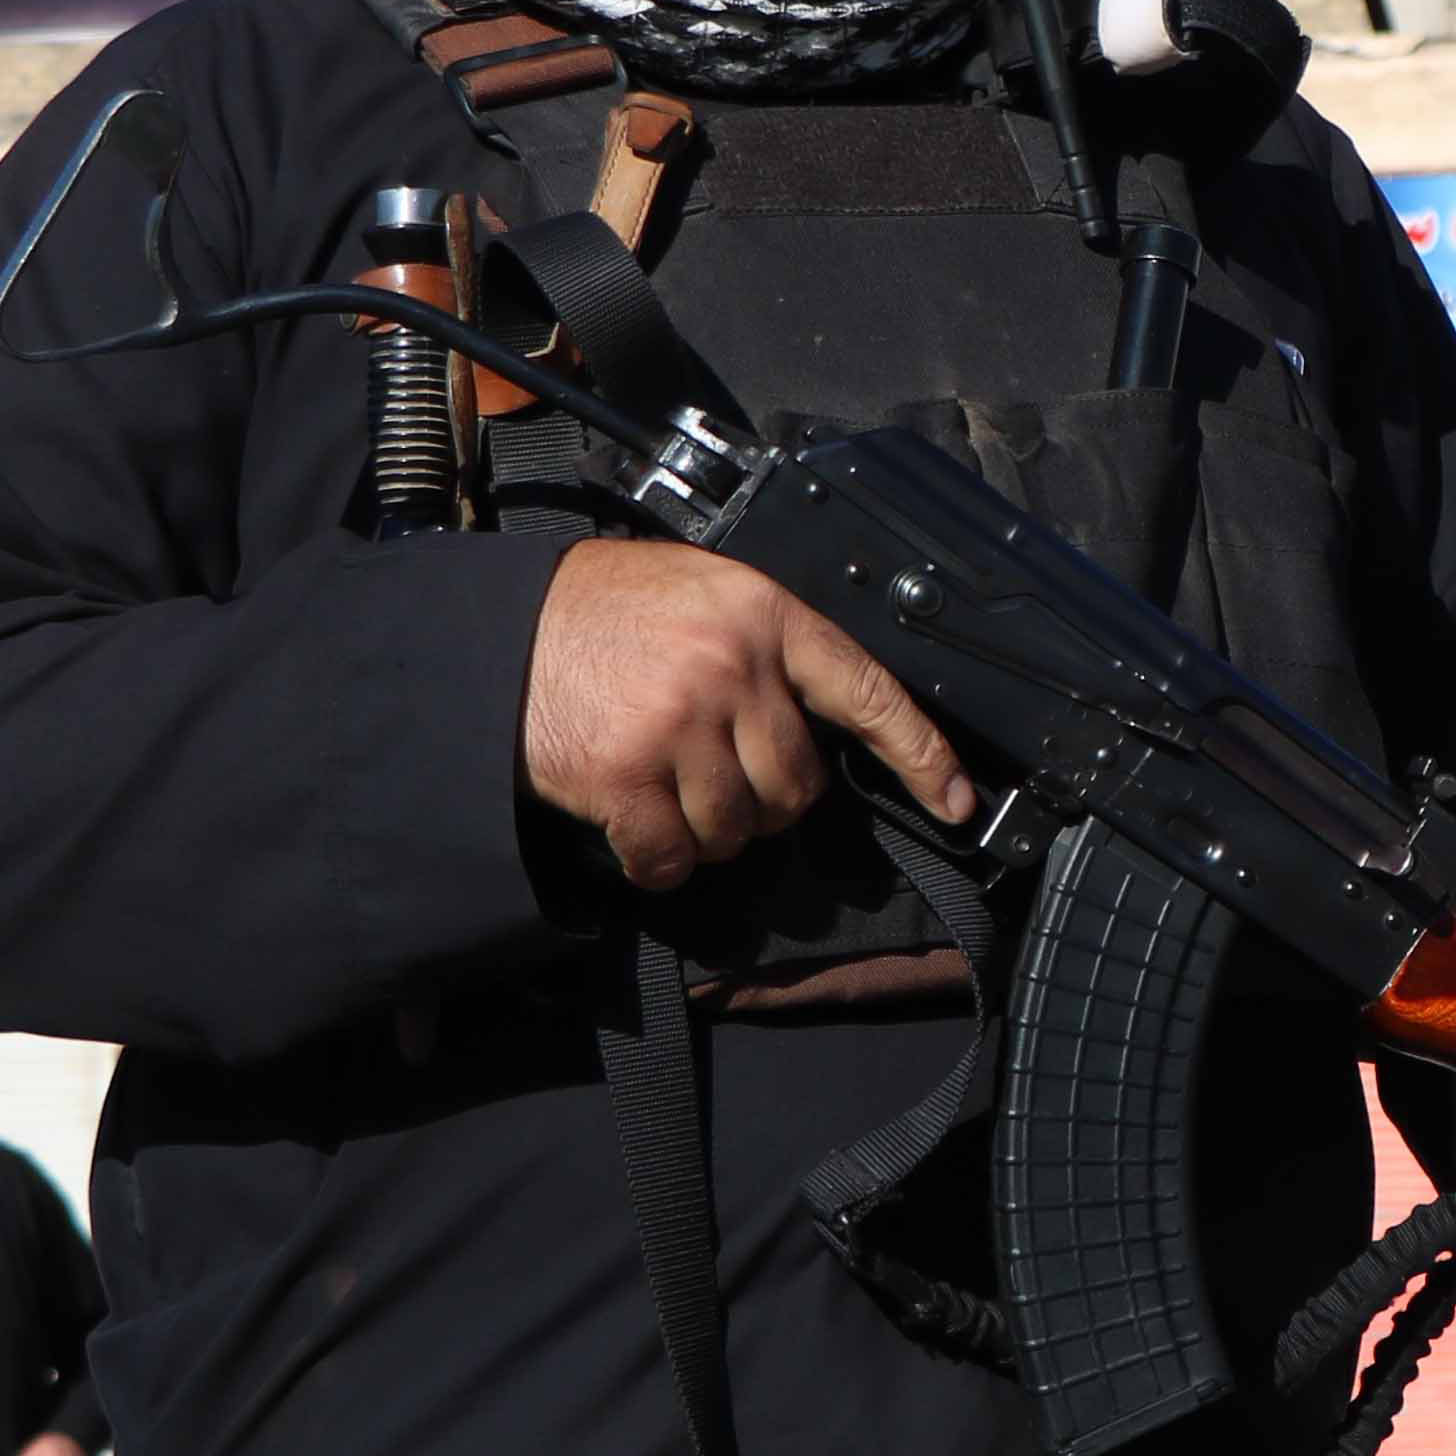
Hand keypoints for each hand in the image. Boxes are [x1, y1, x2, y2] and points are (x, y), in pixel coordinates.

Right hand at [523, 536, 975, 893]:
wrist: (497, 628)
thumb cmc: (605, 612)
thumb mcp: (701, 594)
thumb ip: (765, 648)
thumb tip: (821, 727)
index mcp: (764, 614)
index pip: (868, 691)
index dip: (921, 754)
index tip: (959, 801)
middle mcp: (731, 667)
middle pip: (796, 788)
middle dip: (761, 798)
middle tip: (710, 769)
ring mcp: (677, 724)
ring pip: (737, 831)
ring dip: (706, 830)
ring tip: (663, 783)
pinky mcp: (624, 777)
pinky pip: (673, 859)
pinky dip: (658, 861)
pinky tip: (635, 826)